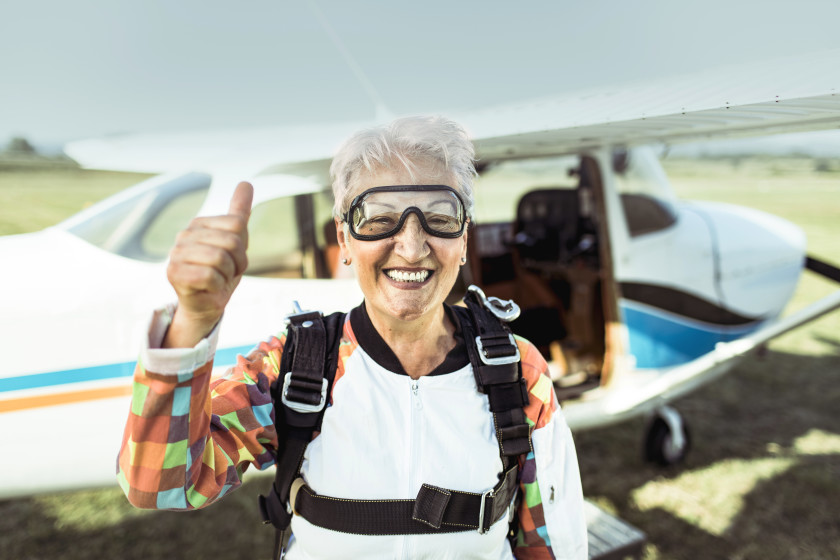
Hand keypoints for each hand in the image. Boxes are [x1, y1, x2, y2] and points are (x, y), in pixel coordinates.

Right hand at [163, 182, 252, 347]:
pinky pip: (210, 275)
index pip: (238, 224)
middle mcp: (185, 235)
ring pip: (221, 258)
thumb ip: (239, 212)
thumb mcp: (235, 242)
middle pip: (232, 241)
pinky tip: (208, 288)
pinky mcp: (174, 273)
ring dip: (227, 275)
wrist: (206, 304)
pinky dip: (216, 286)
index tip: (233, 259)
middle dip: (237, 263)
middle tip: (226, 273)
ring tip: (217, 280)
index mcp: (199, 224)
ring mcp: (176, 253)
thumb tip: (246, 183)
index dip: (243, 247)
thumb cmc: (220, 273)